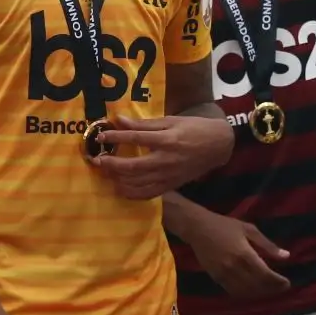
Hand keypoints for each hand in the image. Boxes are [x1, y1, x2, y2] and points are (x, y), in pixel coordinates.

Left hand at [93, 115, 235, 196]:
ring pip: (137, 183)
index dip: (116, 137)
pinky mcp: (170, 185)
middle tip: (97, 159)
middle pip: (132, 166)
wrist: (218, 146)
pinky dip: (131, 193)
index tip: (102, 136)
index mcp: (167, 140)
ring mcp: (168, 176)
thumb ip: (144, 124)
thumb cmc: (194, 128)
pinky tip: (120, 187)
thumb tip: (119, 120)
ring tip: (106, 172)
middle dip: (111, 164)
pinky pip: (147, 194)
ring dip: (118, 178)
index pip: (135, 138)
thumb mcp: (171, 121)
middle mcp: (166, 160)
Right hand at [182, 207, 291, 298]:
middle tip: (281, 287)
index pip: (265, 275)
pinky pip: (233, 291)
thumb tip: (286, 256)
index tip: (287, 283)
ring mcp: (224, 275)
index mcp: (245, 254)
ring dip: (259, 293)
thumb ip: (268, 245)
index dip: (278, 282)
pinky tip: (253, 290)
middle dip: (272, 289)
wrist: (198, 228)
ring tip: (269, 289)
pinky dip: (246, 294)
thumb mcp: (249, 230)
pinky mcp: (216, 278)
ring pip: (246, 292)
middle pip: (257, 286)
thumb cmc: (225, 225)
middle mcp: (235, 268)